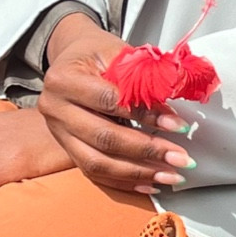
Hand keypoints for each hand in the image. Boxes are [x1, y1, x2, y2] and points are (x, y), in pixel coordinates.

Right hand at [39, 14, 195, 196]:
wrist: (72, 59)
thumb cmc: (98, 54)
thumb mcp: (119, 53)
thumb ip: (143, 78)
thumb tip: (173, 110)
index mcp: (64, 79)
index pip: (109, 102)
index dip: (145, 115)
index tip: (178, 125)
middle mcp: (54, 109)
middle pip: (103, 138)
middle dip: (146, 151)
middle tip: (181, 158)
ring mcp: (58, 133)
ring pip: (97, 163)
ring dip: (138, 173)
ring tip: (171, 175)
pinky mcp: (66, 149)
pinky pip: (94, 173)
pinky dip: (124, 182)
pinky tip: (150, 183)